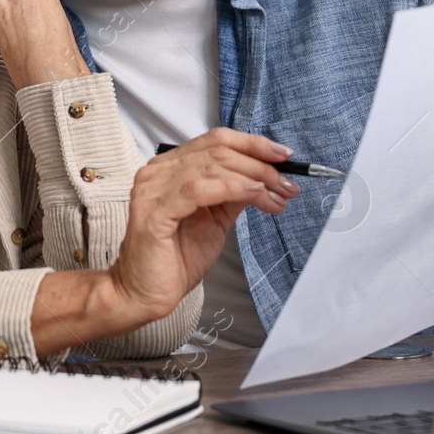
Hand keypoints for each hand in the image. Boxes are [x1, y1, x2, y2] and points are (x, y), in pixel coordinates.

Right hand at [108, 129, 295, 322]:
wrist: (146, 293)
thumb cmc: (176, 259)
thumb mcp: (215, 219)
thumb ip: (233, 194)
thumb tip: (264, 177)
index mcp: (170, 168)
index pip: (215, 140)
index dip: (252, 144)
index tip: (283, 155)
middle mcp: (158, 172)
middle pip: (217, 150)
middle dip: (260, 165)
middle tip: (287, 183)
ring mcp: (153, 189)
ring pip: (212, 166)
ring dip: (253, 178)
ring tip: (277, 194)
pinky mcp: (154, 212)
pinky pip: (198, 190)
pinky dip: (232, 188)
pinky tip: (253, 195)